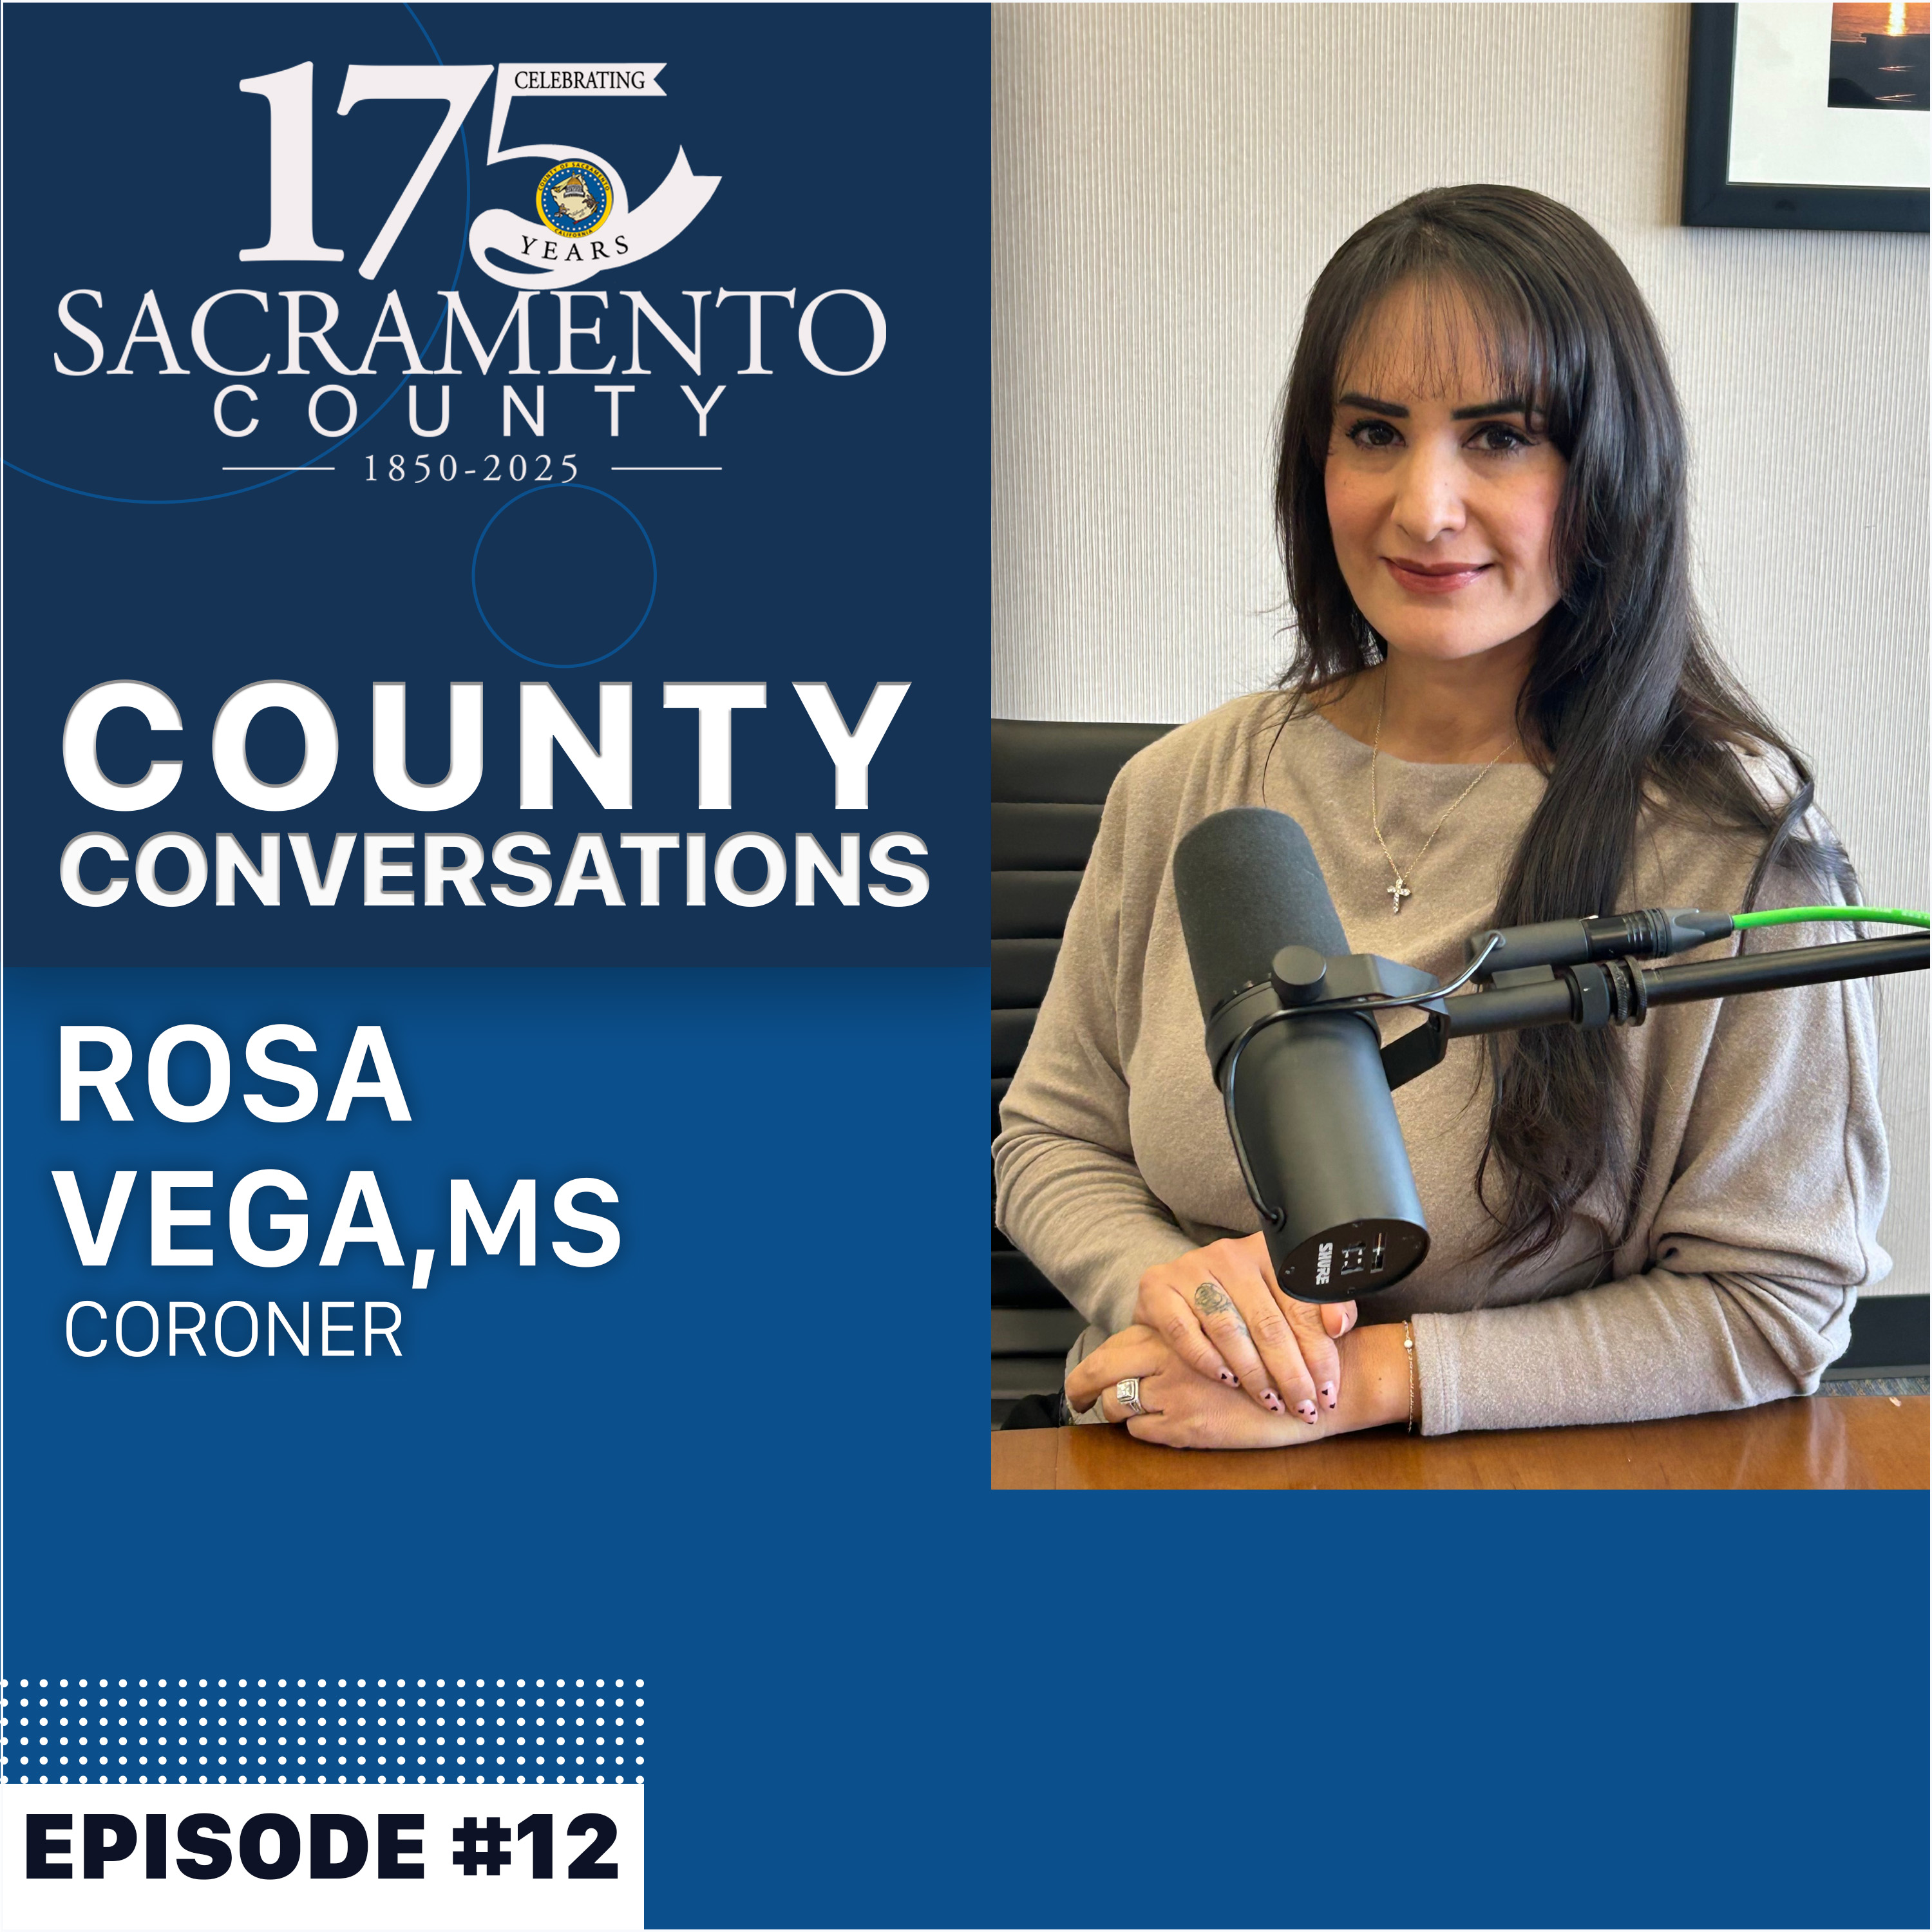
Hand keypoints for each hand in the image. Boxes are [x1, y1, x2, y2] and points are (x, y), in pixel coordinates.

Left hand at [1066, 1322, 1411, 1448]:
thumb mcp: (1237, 1326)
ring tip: (1114, 1414)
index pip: (1118, 1343)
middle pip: (1104, 1367)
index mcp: (1179, 1324)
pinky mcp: (1189, 1425)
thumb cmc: (1283, 1353)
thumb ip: (1195, 1331)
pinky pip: (1144, 1430)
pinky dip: (1144, 1431)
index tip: (1082, 1383)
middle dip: (1082, 1386)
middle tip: (1076, 1398)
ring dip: (1112, 1409)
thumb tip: (1151, 1349)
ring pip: (1119, 1402)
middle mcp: (1169, 1354)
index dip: (1093, 1366)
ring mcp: (1175, 1390)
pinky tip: (1161, 1429)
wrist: (1319, 1383)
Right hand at [1133, 1232, 1356, 1423]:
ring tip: (1273, 1402)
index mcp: (1268, 1252)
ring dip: (1254, 1374)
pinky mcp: (1157, 1288)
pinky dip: (1207, 1361)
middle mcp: (1229, 1255)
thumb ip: (1323, 1307)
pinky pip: (1184, 1332)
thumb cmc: (1241, 1302)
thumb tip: (1339, 1325)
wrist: (1177, 1292)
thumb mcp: (1286, 1297)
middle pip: (1268, 1322)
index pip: (1301, 1305)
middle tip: (1305, 1408)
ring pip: (1229, 1330)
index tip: (1329, 1390)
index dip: (1319, 1352)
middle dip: (1292, 1373)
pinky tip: (1227, 1381)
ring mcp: (1190, 1269)